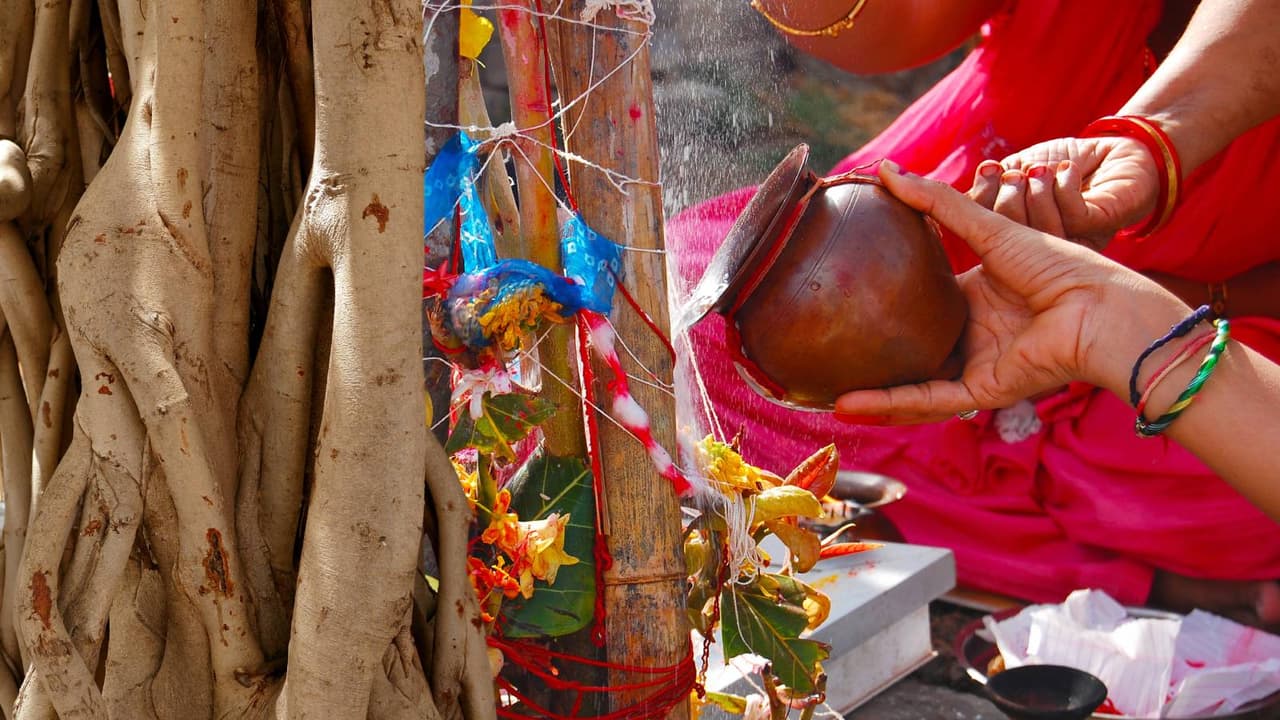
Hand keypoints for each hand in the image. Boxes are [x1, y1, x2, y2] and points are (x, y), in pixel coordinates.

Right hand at [834, 161, 1142, 423]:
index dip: (891, 298)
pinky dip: (889, 404)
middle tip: (832, 350)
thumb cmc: (1058, 265)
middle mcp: (976, 332)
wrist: (1100, 308)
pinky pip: (927, 400)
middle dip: (878, 354)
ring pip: (915, 383)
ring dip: (873, 392)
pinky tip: (850, 404)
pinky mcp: (982, 390)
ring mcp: (977, 363)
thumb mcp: (987, 228)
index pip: (926, 300)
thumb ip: (936, 203)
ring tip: (828, 394)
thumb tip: (885, 170)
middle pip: (917, 345)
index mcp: (980, 295)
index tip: (852, 288)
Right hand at [968, 136, 1158, 248]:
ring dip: (1040, 188)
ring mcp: (1068, 248)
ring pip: (1038, 228)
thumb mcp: (1012, 171)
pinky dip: (1065, 184)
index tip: (990, 169)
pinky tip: (1069, 172)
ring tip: (1047, 171)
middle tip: (1018, 173)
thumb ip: (973, 191)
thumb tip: (921, 189)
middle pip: (1005, 237)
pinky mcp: (1095, 233)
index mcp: (1010, 244)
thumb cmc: (1059, 165)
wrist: (1114, 152)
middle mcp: (1037, 255)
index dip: (982, 200)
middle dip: (1009, 195)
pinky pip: (1071, 215)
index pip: (981, 233)